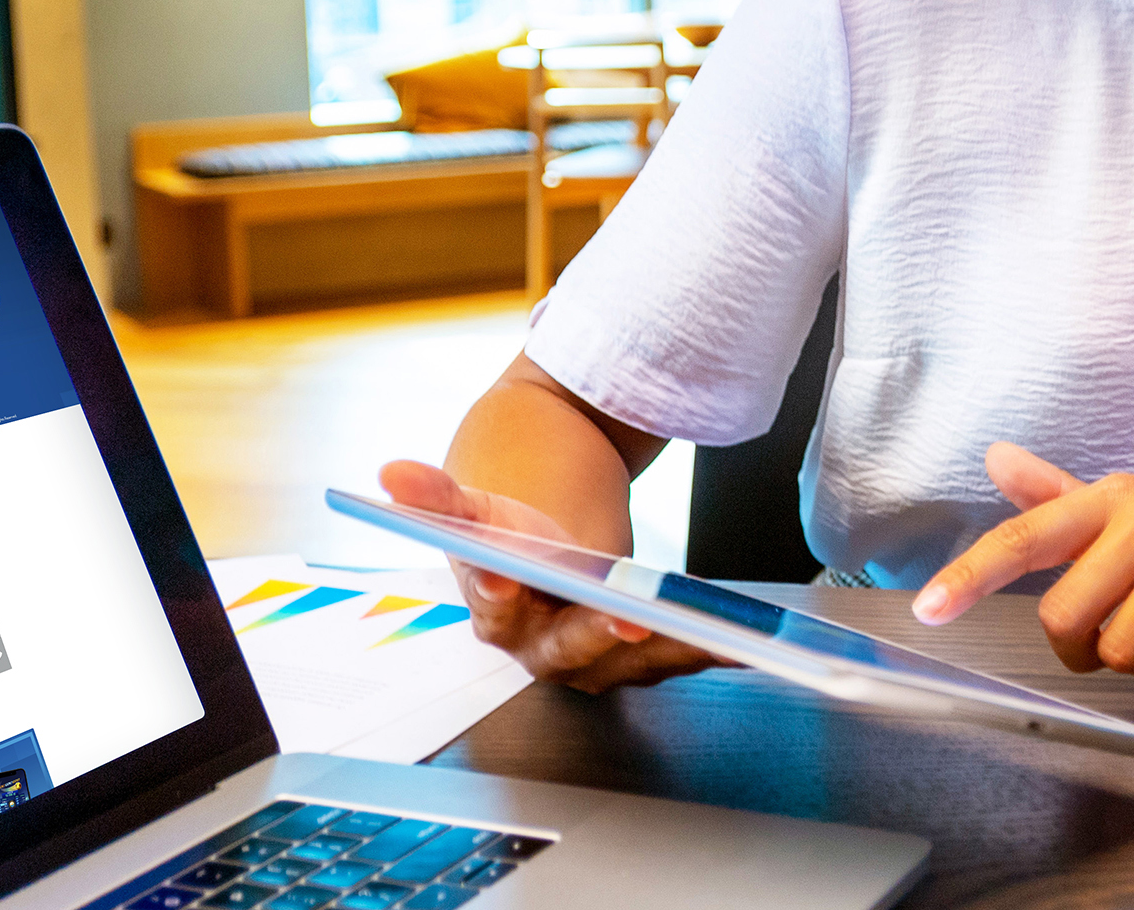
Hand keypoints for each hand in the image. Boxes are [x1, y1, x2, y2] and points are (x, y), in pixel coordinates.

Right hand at [375, 460, 724, 692]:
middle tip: (634, 614)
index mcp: (496, 613)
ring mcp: (590, 659)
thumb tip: (390, 471)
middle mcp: (540, 649)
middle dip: (601, 631)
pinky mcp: (633, 657)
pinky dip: (704, 651)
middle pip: (571, 647)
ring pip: (630, 662)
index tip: (510, 576)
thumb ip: (437, 493)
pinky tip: (743, 642)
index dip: (503, 594)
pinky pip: (669, 660)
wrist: (541, 542)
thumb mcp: (477, 501)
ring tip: (711, 633)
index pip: (496, 610)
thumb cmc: (509, 525)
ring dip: (672, 651)